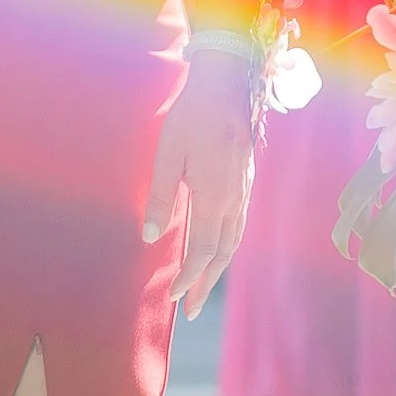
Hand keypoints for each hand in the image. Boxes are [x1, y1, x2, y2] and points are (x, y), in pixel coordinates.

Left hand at [143, 47, 257, 315]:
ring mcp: (243, 192)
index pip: (204, 249)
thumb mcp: (167, 154)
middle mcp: (234, 200)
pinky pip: (239, 225)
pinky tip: (217, 250)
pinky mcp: (246, 182)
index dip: (190, 276)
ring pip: (234, 241)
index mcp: (213, 196)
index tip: (175, 296)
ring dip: (218, 269)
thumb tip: (149, 236)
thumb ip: (159, 197)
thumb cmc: (191, 117)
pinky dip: (227, 246)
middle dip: (206, 283)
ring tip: (204, 288)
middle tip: (192, 310)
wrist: (226, 85)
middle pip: (223, 252)